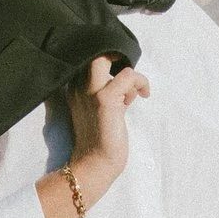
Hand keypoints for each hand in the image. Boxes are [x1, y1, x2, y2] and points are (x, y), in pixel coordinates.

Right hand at [65, 52, 148, 197]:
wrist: (94, 165)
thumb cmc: (100, 142)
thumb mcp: (102, 111)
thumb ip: (110, 94)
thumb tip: (129, 85)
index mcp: (74, 88)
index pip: (87, 58)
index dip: (108, 60)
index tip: (120, 75)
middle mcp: (78, 86)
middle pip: (93, 51)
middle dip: (115, 56)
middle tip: (129, 77)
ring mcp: (90, 91)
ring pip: (106, 57)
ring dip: (129, 72)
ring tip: (135, 93)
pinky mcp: (104, 99)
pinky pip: (128, 75)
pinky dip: (140, 82)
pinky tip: (143, 96)